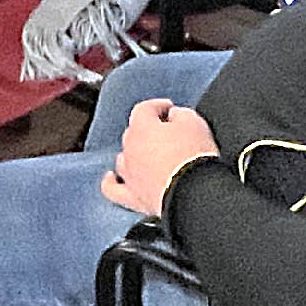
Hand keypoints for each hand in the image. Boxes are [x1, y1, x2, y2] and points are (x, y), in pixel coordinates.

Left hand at [100, 99, 217, 215]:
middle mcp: (130, 150)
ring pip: (124, 159)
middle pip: (133, 133)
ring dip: (135, 155)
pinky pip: (112, 189)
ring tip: (152, 156)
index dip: (158, 107)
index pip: (144, 109)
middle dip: (149, 131)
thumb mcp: (194, 122)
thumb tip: (174, 116)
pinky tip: (112, 179)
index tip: (170, 110)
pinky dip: (111, 183)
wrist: (195, 195)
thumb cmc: (194, 158)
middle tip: (169, 134)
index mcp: (142, 127)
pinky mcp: (133, 198)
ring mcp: (129, 175)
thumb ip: (180, 114)